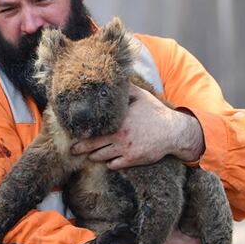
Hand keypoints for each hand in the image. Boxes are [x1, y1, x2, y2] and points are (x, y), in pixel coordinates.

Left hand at [69, 86, 204, 169]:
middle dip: (79, 148)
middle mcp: (118, 135)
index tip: (73, 132)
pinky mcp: (132, 160)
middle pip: (91, 145)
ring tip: (88, 154)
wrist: (172, 132)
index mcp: (117, 119)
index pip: (93, 127)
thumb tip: (113, 78)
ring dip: (93, 156)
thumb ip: (124, 89)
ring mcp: (124, 149)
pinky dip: (108, 163)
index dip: (81, 131)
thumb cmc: (155, 112)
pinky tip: (107, 160)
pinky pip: (113, 165)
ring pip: (100, 157)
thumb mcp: (140, 96)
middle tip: (72, 150)